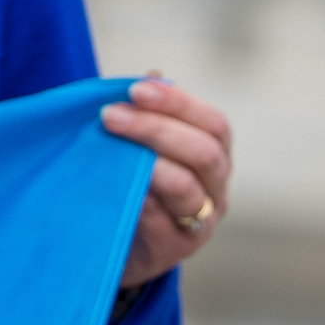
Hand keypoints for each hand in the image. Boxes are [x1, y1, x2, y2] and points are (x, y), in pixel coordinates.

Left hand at [100, 75, 231, 293]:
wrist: (117, 246)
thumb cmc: (133, 184)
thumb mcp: (143, 145)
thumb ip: (149, 113)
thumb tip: (154, 75)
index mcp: (216, 156)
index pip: (213, 124)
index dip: (178, 103)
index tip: (136, 90)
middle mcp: (217, 190)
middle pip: (204, 153)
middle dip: (156, 128)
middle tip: (109, 115)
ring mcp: (201, 223)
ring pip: (185, 187)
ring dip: (145, 161)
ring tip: (107, 142)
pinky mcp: (176, 248)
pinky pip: (159, 219)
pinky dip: (136, 196)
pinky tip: (110, 180)